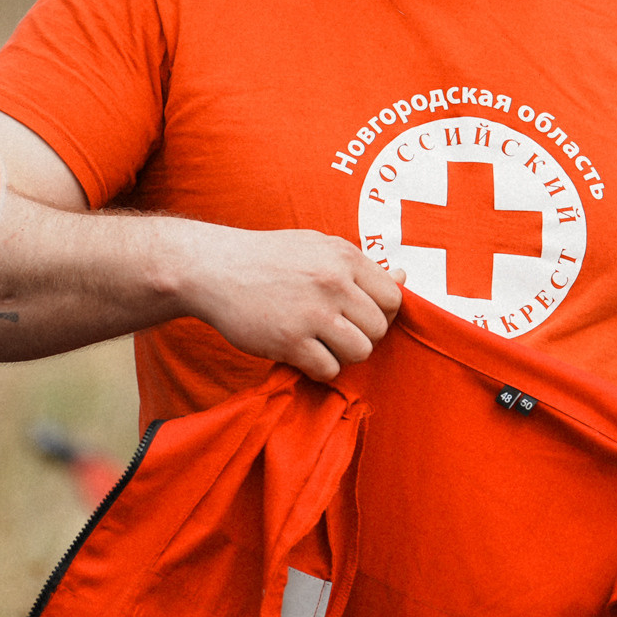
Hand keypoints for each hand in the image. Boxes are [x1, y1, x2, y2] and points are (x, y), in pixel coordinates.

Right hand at [174, 223, 405, 381]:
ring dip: (343, 355)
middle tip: (337, 333)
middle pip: (379, 328)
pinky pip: (329, 369)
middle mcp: (334, 283)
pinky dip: (319, 369)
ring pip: (360, 351)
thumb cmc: (267, 258)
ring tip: (321, 345)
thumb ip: (360, 265)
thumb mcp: (317, 246)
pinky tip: (303, 355)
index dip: (381, 313)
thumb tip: (403, 277)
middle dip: (362, 336)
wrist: (213, 268)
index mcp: (344, 257)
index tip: (360, 316)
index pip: (393, 297)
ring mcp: (313, 313)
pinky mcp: (290, 341)